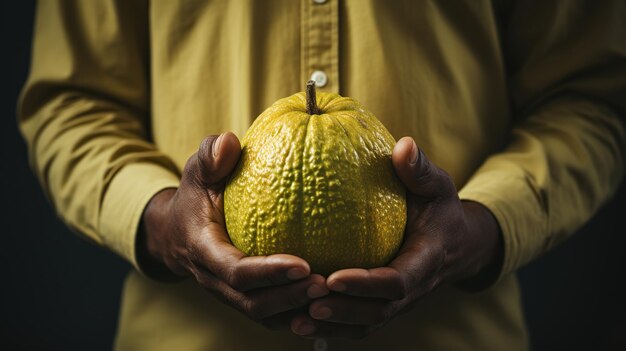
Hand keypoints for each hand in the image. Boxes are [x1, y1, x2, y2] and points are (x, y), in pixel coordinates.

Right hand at [137, 133, 328, 329]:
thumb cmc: (196, 195)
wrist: (176, 233)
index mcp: (204, 251)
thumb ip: (209, 155)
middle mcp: (215, 281)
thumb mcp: (196, 171)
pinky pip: (272, 316)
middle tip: (325, 284)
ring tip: (332, 296)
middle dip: (289, 298)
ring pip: (263, 316)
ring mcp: (229, 295)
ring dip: (296, 311)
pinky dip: (297, 316)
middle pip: (252, 303)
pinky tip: (328, 306)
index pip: (235, 271)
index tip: (304, 263)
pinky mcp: (244, 299)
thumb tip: (230, 143)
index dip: (268, 272)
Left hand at [290, 136, 502, 337]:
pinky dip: (334, 327)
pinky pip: (361, 323)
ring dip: (333, 325)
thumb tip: (404, 144)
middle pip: (379, 311)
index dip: (367, 285)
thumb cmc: (439, 208)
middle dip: (344, 311)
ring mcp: (400, 302)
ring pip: (368, 323)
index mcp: (426, 259)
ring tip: (295, 320)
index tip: (334, 278)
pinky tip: (299, 321)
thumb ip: (420, 170)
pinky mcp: (386, 306)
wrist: (456, 243)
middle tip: (308, 302)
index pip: (398, 281)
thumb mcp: (437, 185)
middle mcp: (413, 288)